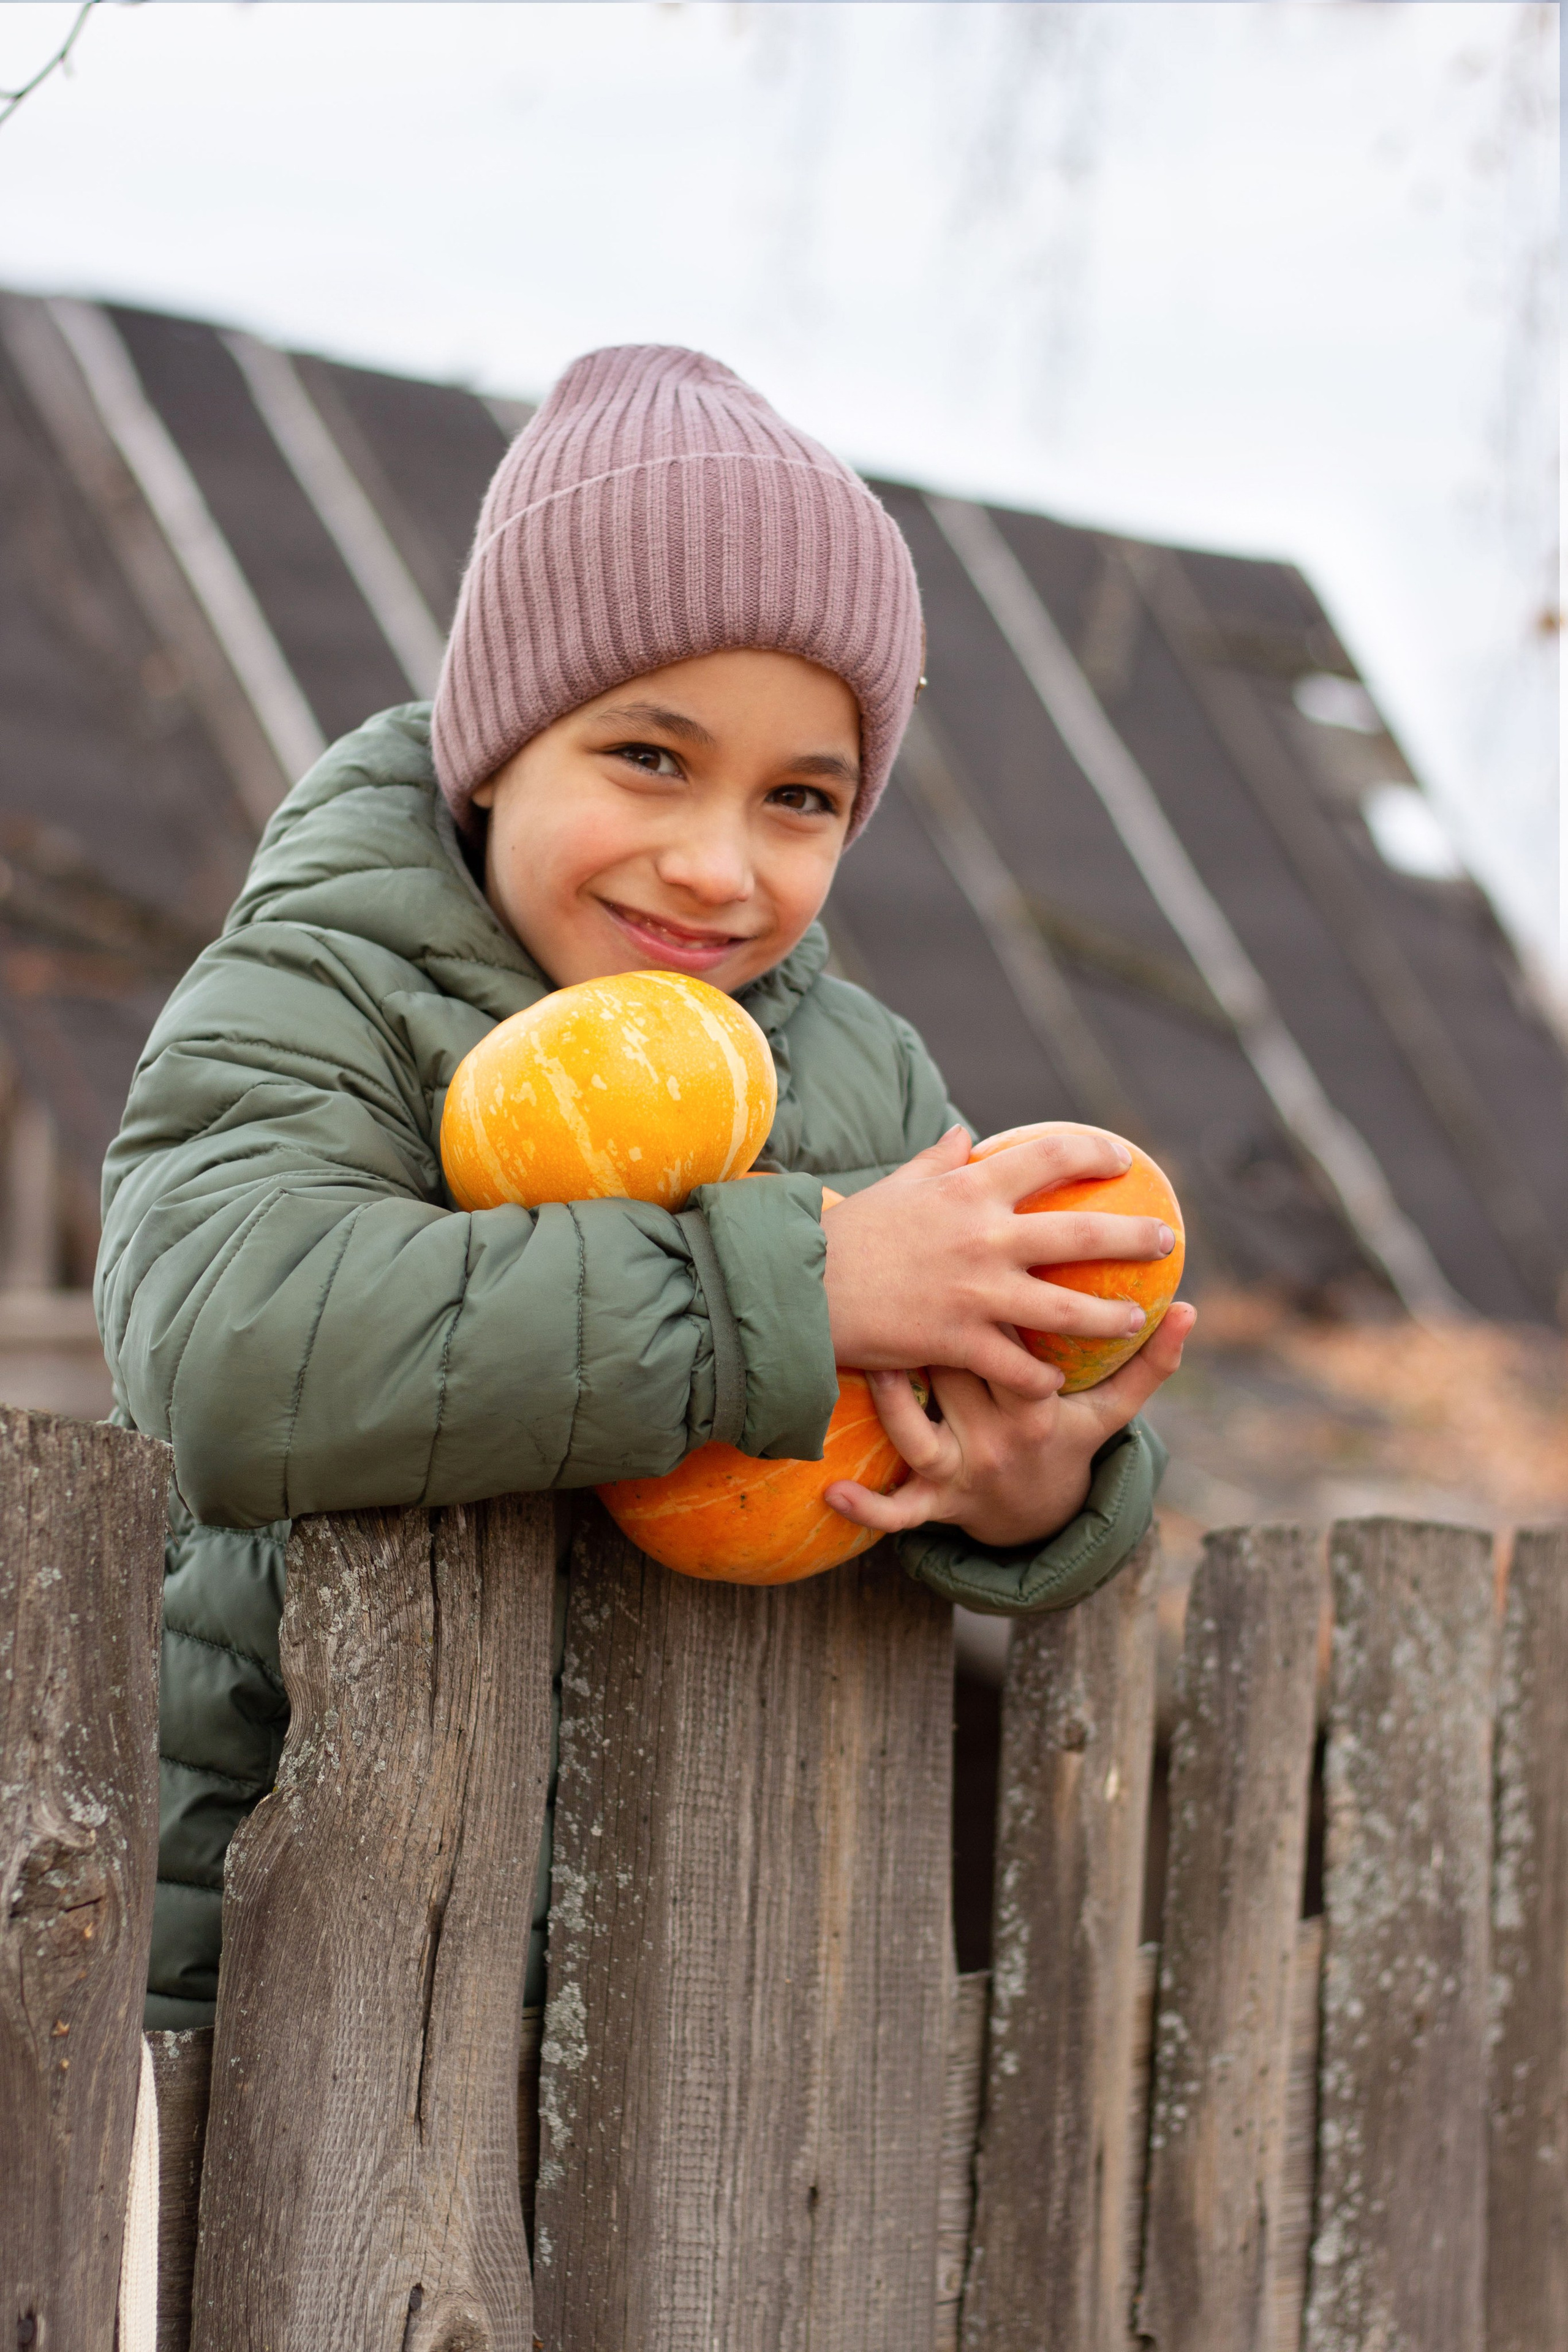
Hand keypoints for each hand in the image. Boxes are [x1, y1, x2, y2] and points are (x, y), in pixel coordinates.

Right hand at [820, 1124, 1177, 1402]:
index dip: (1095, 1153)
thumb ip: (936, 1162)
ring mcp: (977, 1294)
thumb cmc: (842, 1236)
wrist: (798, 1290)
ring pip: (1069, 1313)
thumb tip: (964, 1134)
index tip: (1122, 1160)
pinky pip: (1021, 1369)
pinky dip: (1044, 1379)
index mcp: (968, 1190)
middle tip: (1166, 1240)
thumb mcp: (893, 1187)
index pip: (1050, 1156)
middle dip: (1134, 1238)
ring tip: (1132, 1320)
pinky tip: (1057, 1383)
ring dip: (1110, 1320)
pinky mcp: (961, 1344)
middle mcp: (984, 1238)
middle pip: (1082, 1237)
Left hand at [825, 1301, 1196, 1547]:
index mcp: (1038, 1410)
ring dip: (891, 1399)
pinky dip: (868, 1509)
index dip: (999, 1308)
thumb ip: (1150, 1362)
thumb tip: (1190, 1308)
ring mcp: (964, 1476)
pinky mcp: (936, 1508)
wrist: (1038, 1520)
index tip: (981, 1256)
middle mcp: (998, 1441)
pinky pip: (899, 1513)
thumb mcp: (1112, 1411)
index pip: (1015, 1352)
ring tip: (867, 1356)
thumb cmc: (1069, 1442)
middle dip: (930, 1335)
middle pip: (955, 1378)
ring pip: (916, 1434)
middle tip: (898, 1281)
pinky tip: (831, 1491)